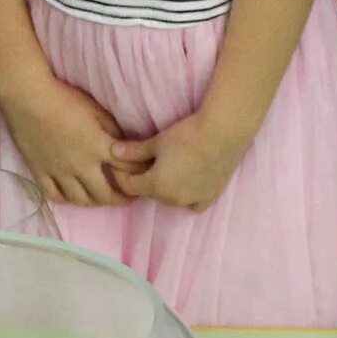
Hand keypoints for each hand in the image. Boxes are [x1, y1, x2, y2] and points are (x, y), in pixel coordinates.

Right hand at [0, 73, 142, 207]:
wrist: (28, 98)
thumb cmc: (64, 99)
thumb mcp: (96, 110)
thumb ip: (112, 131)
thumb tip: (123, 146)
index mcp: (98, 147)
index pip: (127, 169)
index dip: (139, 174)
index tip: (145, 176)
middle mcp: (81, 166)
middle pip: (105, 194)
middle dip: (121, 199)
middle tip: (128, 197)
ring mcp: (59, 172)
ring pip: (81, 200)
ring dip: (96, 202)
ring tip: (102, 198)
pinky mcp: (41, 173)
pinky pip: (55, 196)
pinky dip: (67, 199)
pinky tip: (72, 195)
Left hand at [114, 110, 248, 211]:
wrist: (223, 133)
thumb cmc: (186, 135)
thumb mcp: (156, 142)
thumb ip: (133, 151)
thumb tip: (112, 151)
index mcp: (156, 186)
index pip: (129, 187)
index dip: (121, 175)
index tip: (120, 165)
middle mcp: (173, 199)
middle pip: (150, 193)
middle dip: (144, 180)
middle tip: (145, 163)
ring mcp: (193, 199)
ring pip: (171, 199)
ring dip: (166, 189)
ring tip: (168, 169)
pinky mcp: (211, 196)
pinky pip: (194, 204)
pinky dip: (188, 196)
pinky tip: (188, 183)